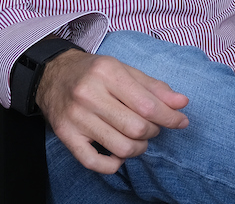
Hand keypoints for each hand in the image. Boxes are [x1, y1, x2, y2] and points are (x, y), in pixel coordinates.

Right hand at [35, 48, 189, 173]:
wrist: (52, 75)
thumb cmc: (93, 72)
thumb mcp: (124, 69)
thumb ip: (154, 87)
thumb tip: (182, 104)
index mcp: (107, 72)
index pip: (147, 105)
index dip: (170, 117)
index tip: (181, 121)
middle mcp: (89, 94)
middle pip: (136, 128)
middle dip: (152, 131)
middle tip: (151, 126)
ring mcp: (76, 117)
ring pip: (121, 148)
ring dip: (138, 148)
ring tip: (137, 139)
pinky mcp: (66, 136)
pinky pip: (95, 163)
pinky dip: (114, 164)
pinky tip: (118, 154)